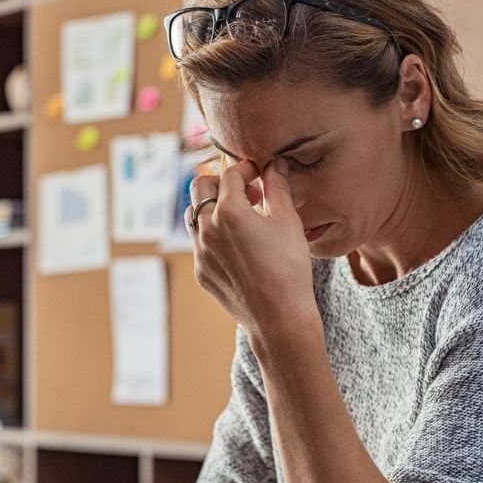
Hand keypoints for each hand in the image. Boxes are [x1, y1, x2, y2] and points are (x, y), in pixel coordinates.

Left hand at [188, 158, 317, 338]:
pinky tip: (238, 246)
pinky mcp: (201, 271)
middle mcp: (208, 228)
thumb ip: (278, 188)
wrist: (279, 318)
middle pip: (199, 186)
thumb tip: (275, 164)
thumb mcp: (288, 222)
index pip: (230, 174)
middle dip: (221, 182)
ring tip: (239, 218)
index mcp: (229, 211)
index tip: (259, 174)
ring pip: (194, 215)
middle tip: (246, 192)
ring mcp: (200, 252)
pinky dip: (213, 234)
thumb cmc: (289, 269)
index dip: (246, 169)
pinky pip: (199, 243)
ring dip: (212, 207)